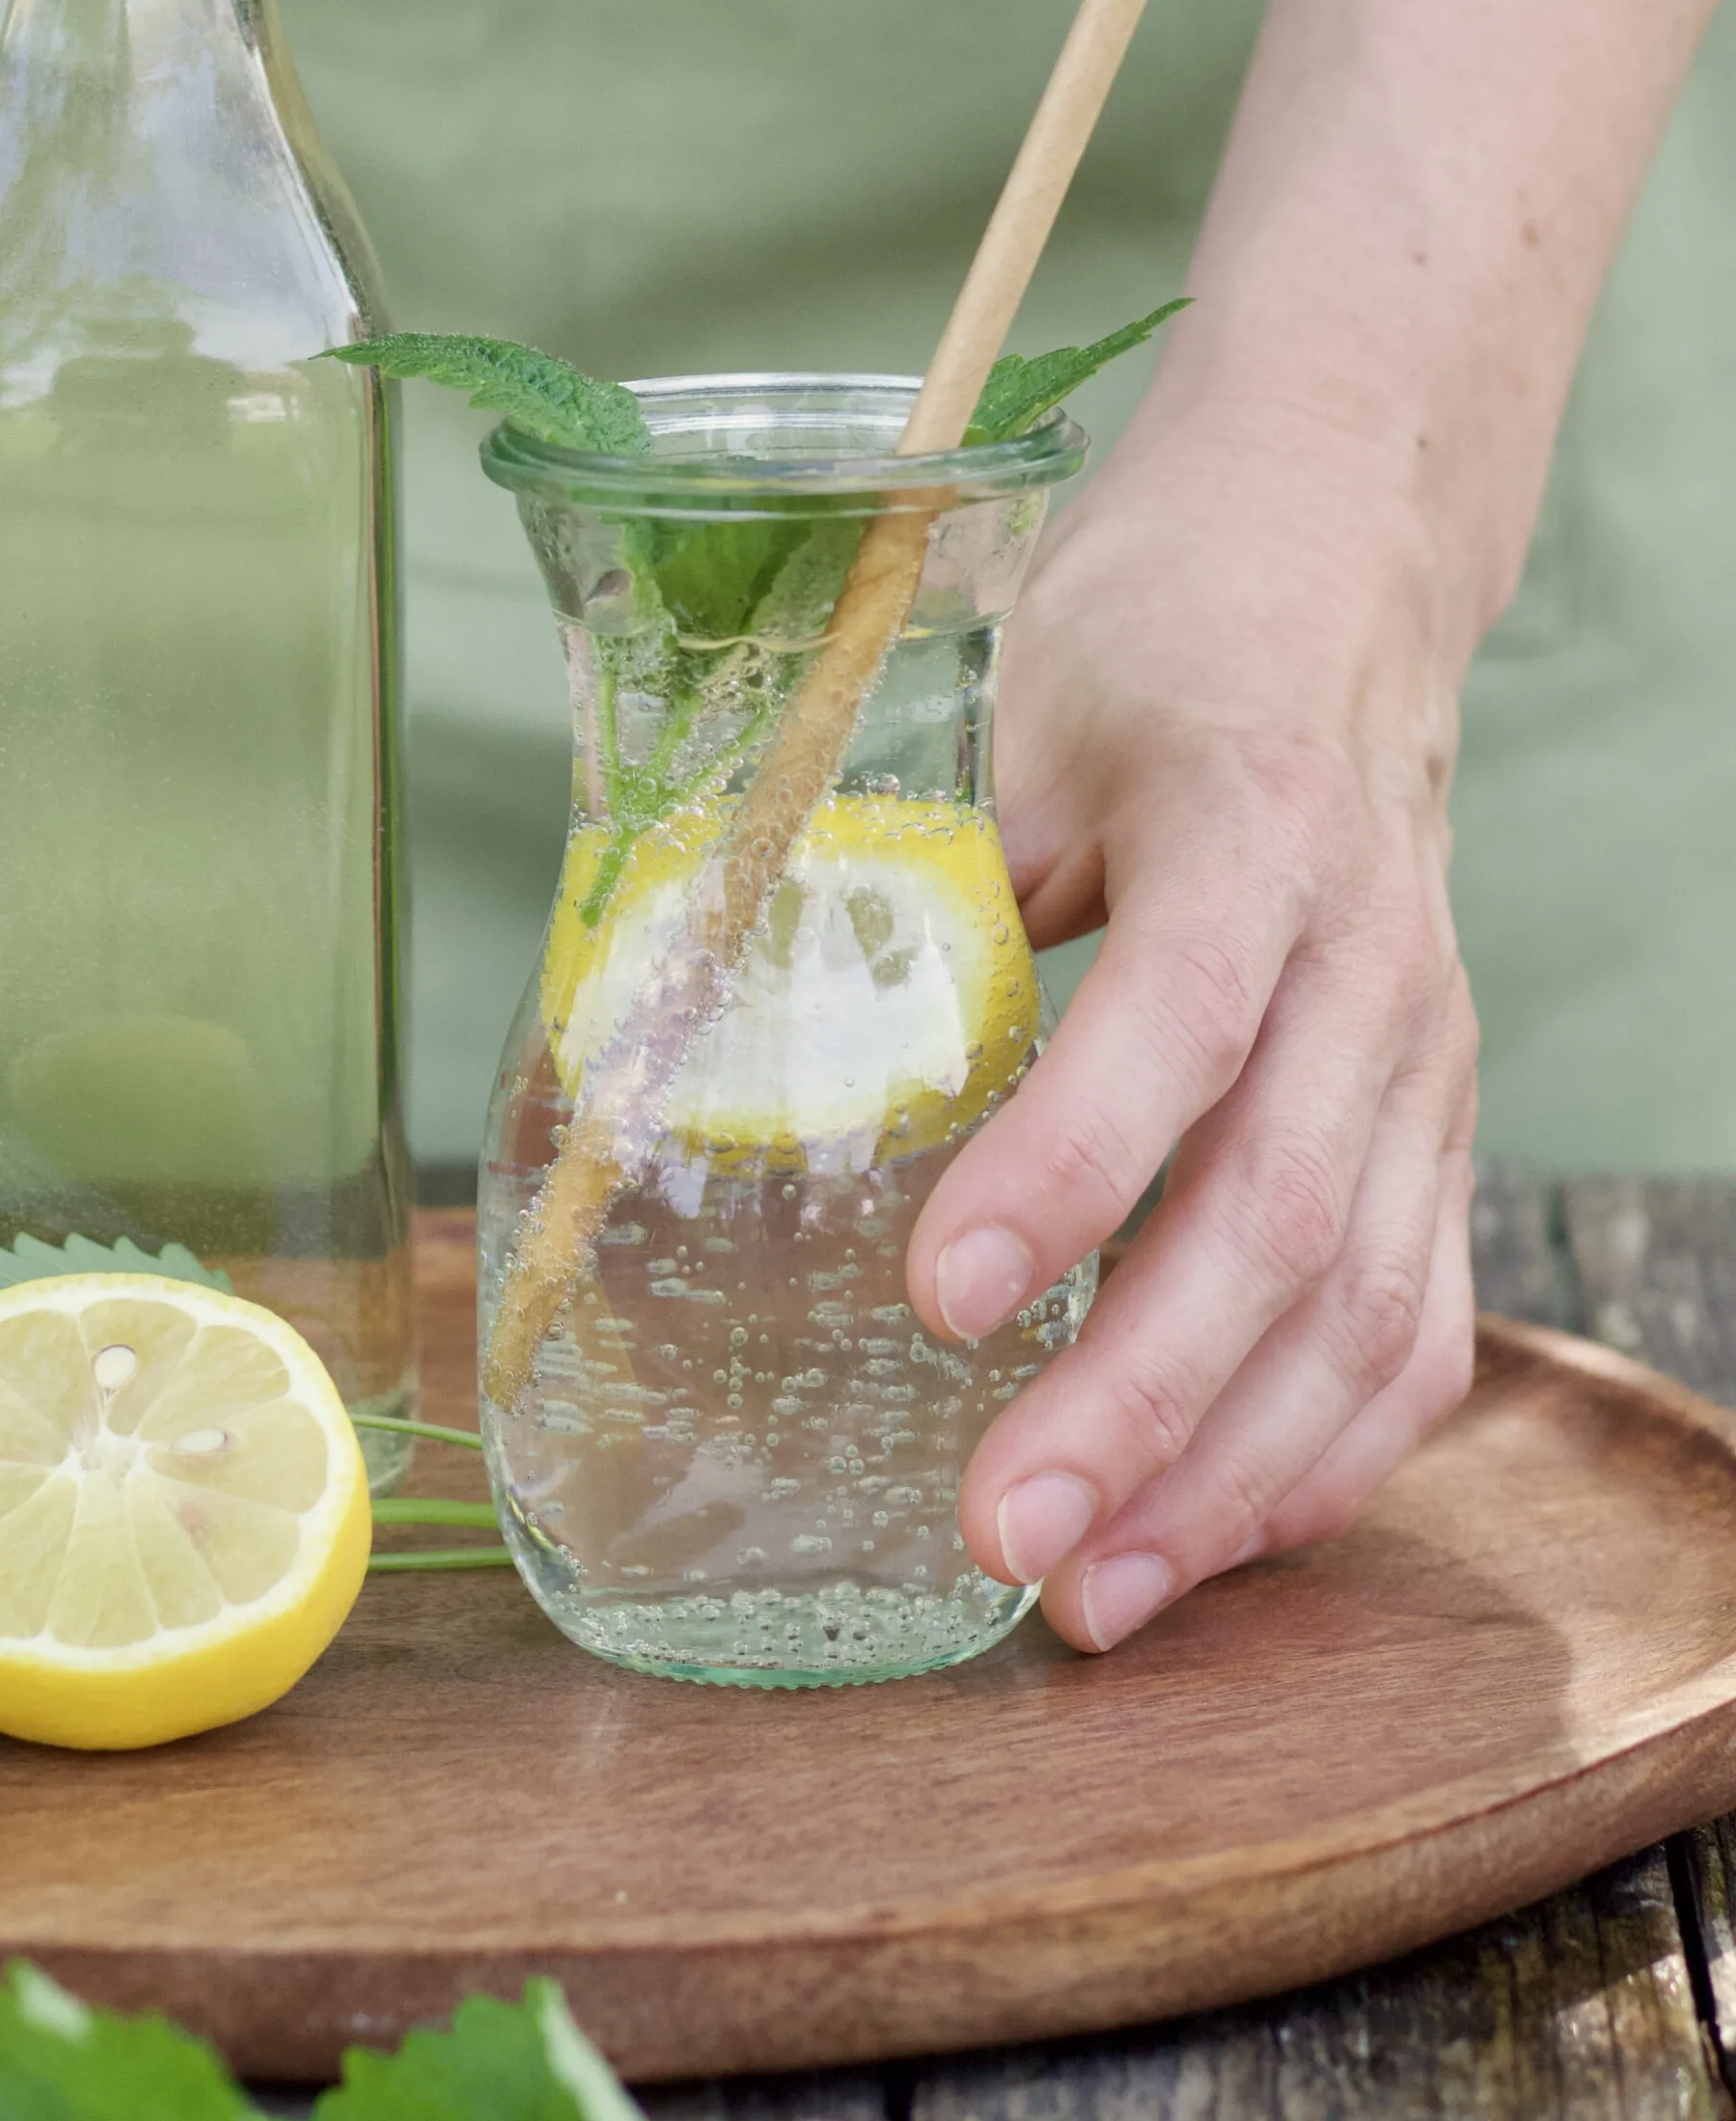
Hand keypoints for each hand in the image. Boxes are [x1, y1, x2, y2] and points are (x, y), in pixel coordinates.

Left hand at [904, 387, 1481, 1651]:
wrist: (1338, 573)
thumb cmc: (1157, 633)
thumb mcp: (1013, 704)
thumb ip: (912, 868)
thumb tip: (739, 1038)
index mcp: (1251, 828)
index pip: (1178, 1022)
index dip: (1066, 1167)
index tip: (939, 1297)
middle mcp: (1369, 959)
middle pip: (1278, 1214)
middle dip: (1137, 1401)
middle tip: (1003, 1535)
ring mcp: (1423, 1054)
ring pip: (1366, 1302)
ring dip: (1229, 1473)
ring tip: (1094, 1597)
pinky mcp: (1433, 1120)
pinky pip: (1416, 1312)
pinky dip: (1328, 1444)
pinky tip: (1224, 1530)